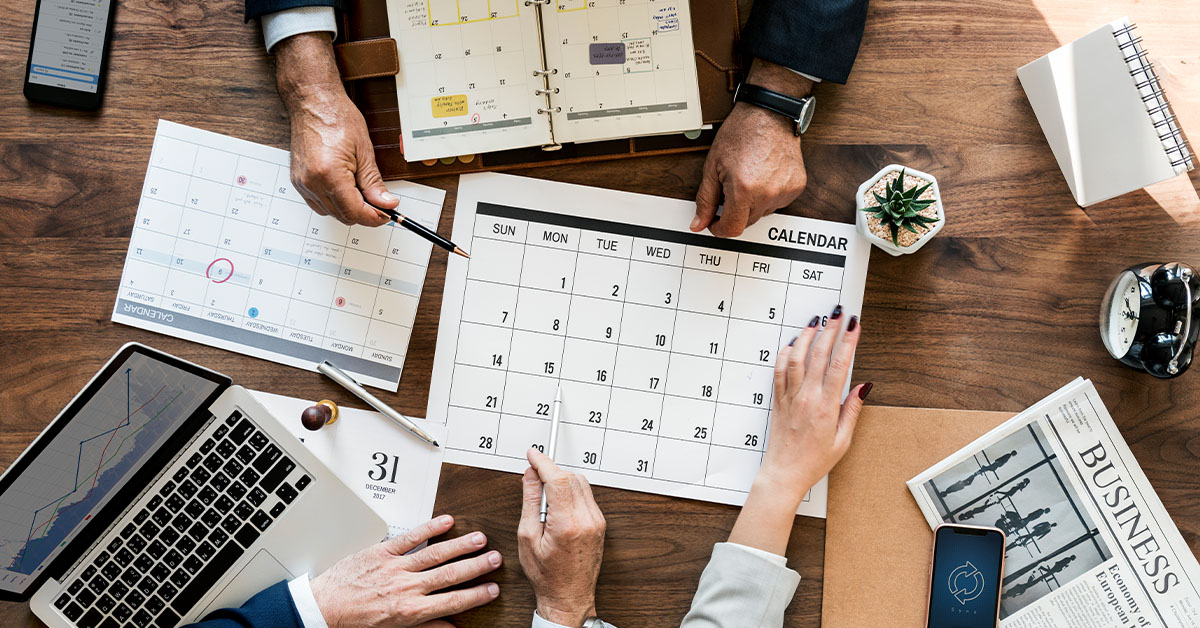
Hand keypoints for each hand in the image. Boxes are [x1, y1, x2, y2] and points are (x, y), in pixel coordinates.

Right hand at [273, 33, 395, 226]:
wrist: (313, 102)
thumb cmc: (336, 117)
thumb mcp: (364, 151)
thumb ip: (374, 182)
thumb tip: (386, 203)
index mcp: (329, 174)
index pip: (355, 212)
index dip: (374, 217)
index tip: (386, 214)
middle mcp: (312, 182)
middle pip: (342, 216)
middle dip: (364, 214)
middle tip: (380, 203)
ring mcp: (302, 183)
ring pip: (330, 213)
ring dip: (348, 209)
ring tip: (362, 193)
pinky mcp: (298, 181)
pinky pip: (318, 204)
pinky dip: (333, 203)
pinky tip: (345, 190)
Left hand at [310, 515, 501, 627]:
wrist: (324, 609)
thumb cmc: (356, 622)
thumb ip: (426, 626)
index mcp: (410, 611)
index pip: (453, 601)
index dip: (476, 595)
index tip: (492, 589)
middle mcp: (406, 588)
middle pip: (450, 574)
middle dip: (476, 566)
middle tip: (496, 558)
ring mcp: (395, 568)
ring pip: (435, 554)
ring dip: (460, 546)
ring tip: (480, 539)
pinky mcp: (382, 552)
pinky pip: (410, 538)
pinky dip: (429, 528)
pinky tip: (446, 521)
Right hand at [518, 449, 605, 626]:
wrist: (569, 597)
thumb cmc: (546, 574)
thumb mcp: (527, 537)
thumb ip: (530, 501)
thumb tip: (530, 476)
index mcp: (567, 523)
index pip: (558, 478)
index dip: (543, 462)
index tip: (532, 454)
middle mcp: (587, 519)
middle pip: (571, 477)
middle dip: (551, 473)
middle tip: (534, 481)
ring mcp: (597, 521)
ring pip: (581, 483)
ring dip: (562, 482)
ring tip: (545, 502)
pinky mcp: (600, 523)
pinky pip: (586, 496)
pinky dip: (571, 492)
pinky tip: (558, 508)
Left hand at [692, 59, 812, 237]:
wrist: (769, 113)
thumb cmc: (742, 132)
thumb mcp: (713, 166)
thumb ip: (705, 199)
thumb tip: (699, 223)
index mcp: (744, 189)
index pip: (732, 229)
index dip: (719, 228)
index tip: (715, 222)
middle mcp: (767, 193)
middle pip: (747, 222)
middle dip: (734, 211)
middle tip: (730, 188)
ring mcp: (785, 191)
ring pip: (762, 213)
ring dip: (752, 203)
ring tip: (748, 178)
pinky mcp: (797, 186)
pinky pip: (778, 203)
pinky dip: (768, 195)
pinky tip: (763, 176)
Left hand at [760, 307, 867, 497]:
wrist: (784, 473)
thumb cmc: (814, 461)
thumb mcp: (843, 440)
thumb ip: (852, 410)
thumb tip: (864, 386)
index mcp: (826, 407)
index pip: (839, 365)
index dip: (848, 342)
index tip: (854, 325)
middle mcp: (806, 397)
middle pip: (817, 355)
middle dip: (830, 330)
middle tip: (838, 313)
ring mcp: (790, 397)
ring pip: (795, 358)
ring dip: (806, 336)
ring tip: (815, 321)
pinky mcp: (778, 400)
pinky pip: (780, 371)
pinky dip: (785, 354)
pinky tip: (791, 344)